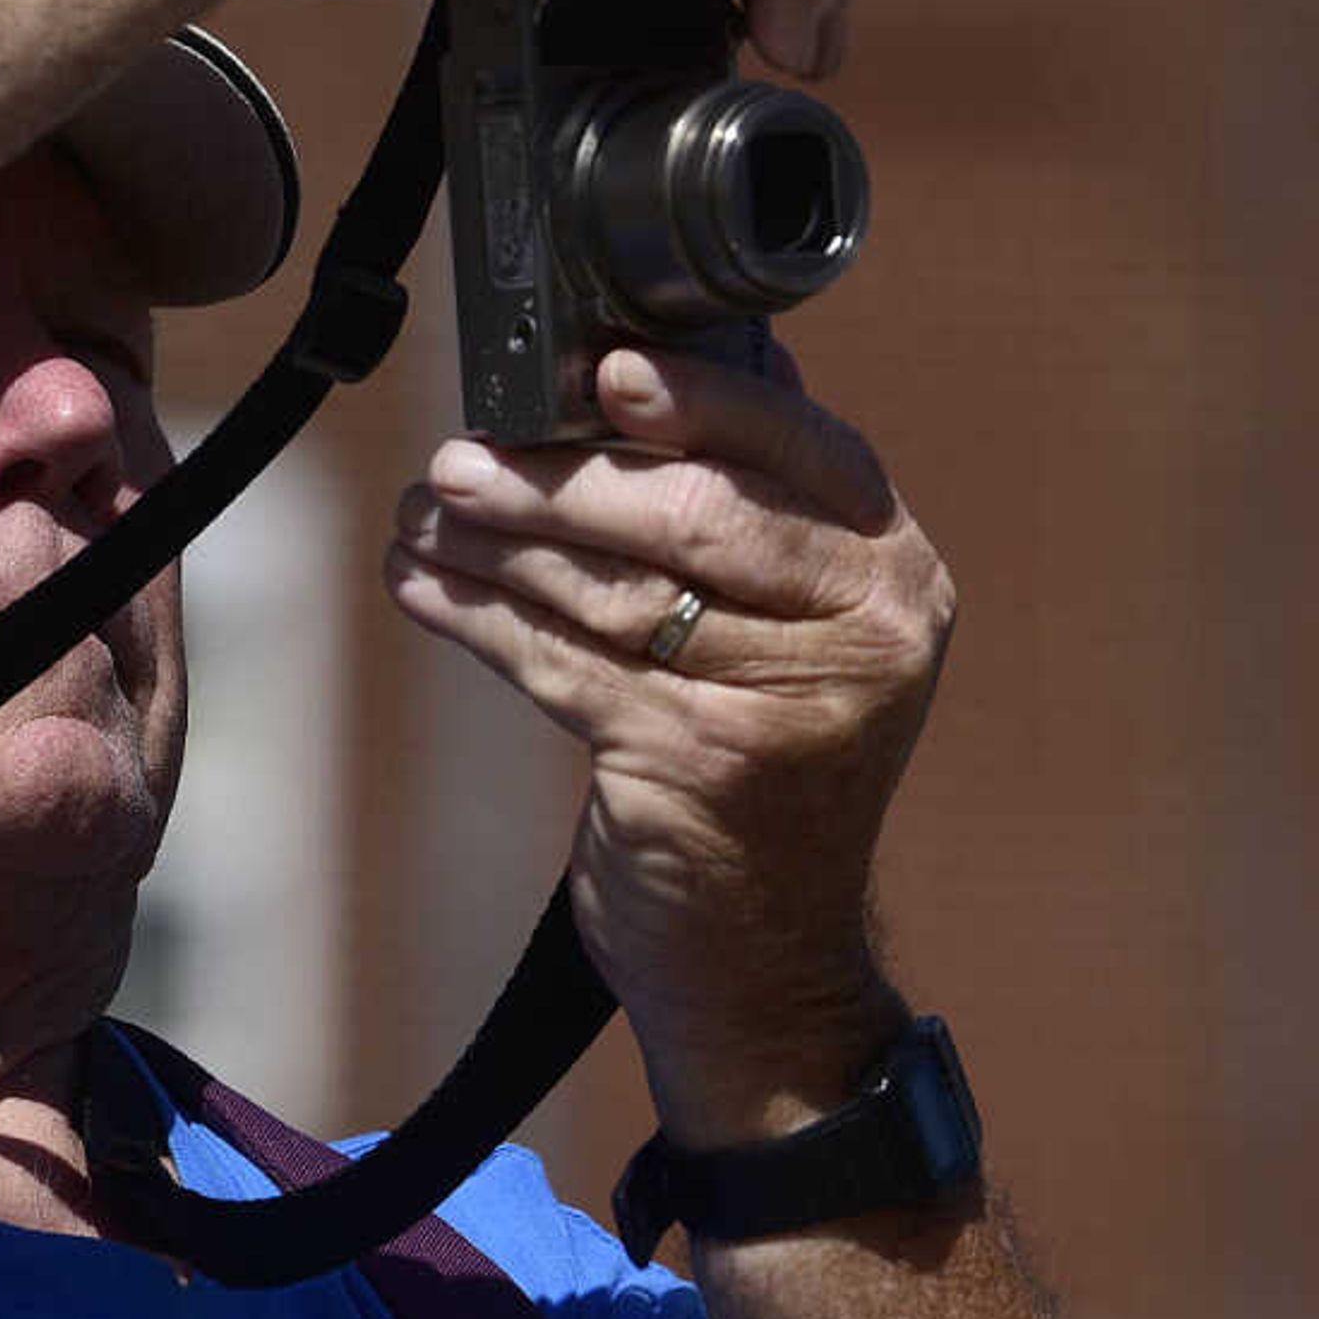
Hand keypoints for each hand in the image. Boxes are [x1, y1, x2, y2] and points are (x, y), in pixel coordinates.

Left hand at [381, 343, 953, 1139]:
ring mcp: (788, 705)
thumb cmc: (759, 770)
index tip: (603, 368)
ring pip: (614, 589)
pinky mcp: (697, 765)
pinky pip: (563, 664)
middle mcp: (869, 632)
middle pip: (692, 515)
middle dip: (559, 480)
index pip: (797, 446)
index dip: (698, 400)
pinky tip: (424, 589)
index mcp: (895, 573)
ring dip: (498, 545)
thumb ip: (752, 507)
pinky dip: (480, 620)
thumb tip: (660, 356)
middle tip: (459, 459)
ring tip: (423, 515)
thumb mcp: (794, 634)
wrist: (764, 962)